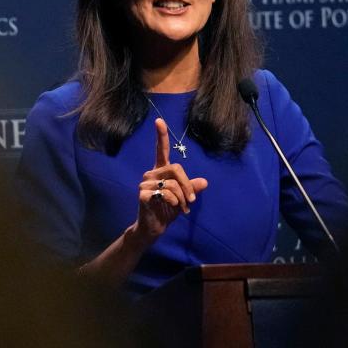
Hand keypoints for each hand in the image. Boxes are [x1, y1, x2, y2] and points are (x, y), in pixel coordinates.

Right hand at [133, 118, 208, 242]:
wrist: (154, 227)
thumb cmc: (168, 210)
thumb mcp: (184, 198)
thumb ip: (191, 188)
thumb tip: (204, 182)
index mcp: (161, 170)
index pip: (161, 150)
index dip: (161, 135)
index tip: (159, 120)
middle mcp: (151, 173)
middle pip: (176, 168)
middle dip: (188, 185)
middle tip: (191, 201)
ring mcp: (145, 183)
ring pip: (172, 184)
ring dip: (182, 198)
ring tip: (182, 208)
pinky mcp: (143, 194)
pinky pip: (166, 194)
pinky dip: (174, 203)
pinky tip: (172, 209)